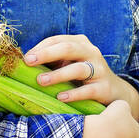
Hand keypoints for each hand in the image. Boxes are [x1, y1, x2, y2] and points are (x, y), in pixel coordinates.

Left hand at [23, 34, 138, 118]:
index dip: (41, 47)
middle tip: (29, 62)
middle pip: (68, 48)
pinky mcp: (104, 88)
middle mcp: (91, 53)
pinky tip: (60, 97)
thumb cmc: (83, 77)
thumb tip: (24, 64)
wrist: (114, 92)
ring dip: (58, 75)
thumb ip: (52, 62)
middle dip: (47, 54)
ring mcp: (99, 70)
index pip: (58, 40)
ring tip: (41, 81)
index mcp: (80, 43)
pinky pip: (88, 90)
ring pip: (78, 69)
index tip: (25, 58)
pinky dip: (74, 94)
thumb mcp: (69, 64)